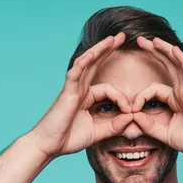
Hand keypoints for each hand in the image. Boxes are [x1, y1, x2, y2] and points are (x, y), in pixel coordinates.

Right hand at [30, 32, 134, 158]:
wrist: (49, 146)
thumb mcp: (98, 132)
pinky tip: (94, 52)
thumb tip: (133, 117)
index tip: (131, 112)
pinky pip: (76, 73)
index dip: (123, 99)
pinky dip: (85, 62)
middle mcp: (80, 90)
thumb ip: (115, 125)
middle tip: (122, 36)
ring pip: (87, 64)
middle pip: (96, 64)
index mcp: (87, 98)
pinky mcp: (67, 92)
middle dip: (109, 50)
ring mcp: (73, 89)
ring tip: (114, 38)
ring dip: (100, 49)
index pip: (109, 90)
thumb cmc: (69, 139)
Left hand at [131, 36, 182, 158]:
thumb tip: (133, 115)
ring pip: (176, 64)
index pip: (152, 89)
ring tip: (152, 39)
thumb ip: (149, 126)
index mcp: (174, 100)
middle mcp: (182, 92)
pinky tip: (173, 50)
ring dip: (165, 50)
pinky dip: (181, 60)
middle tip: (140, 40)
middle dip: (154, 52)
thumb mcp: (164, 134)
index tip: (131, 110)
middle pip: (167, 66)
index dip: (139, 97)